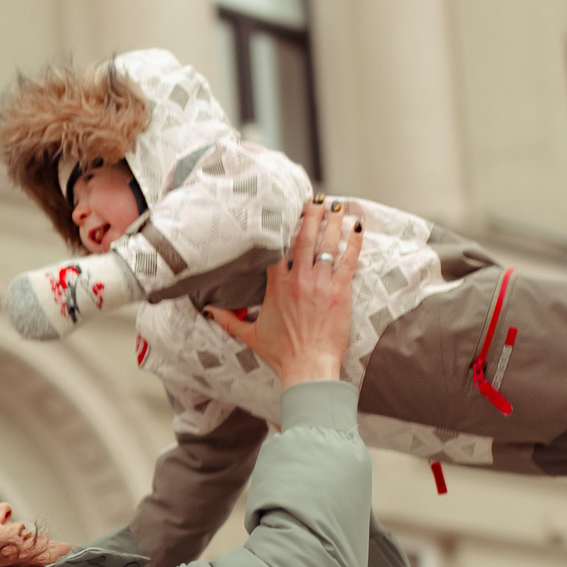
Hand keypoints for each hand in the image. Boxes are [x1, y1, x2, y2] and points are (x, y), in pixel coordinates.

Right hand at [207, 201, 360, 388]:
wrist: (309, 367)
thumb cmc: (282, 354)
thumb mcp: (250, 335)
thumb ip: (228, 320)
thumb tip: (208, 311)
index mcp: (276, 286)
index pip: (277, 247)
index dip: (283, 226)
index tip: (287, 211)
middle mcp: (298, 280)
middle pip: (305, 238)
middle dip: (312, 215)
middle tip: (317, 200)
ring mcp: (321, 284)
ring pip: (328, 245)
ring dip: (333, 223)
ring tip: (338, 206)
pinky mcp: (340, 292)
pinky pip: (349, 261)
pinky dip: (354, 243)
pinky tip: (358, 228)